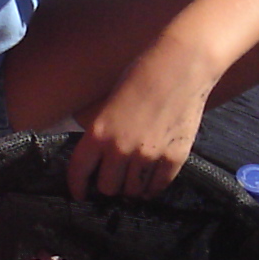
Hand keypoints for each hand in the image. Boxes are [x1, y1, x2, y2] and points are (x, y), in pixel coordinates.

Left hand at [67, 49, 217, 199]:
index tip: (80, 194)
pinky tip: (150, 182)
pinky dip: (152, 187)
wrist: (181, 66)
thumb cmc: (143, 76)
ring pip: (133, 191)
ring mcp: (148, 156)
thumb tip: (99, 159)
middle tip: (115, 177)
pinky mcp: (174, 158)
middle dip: (109, 184)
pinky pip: (157, 186)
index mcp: (99, 133)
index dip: (77, 187)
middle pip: (108, 187)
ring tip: (135, 178)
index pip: (79, 171)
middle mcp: (121, 149)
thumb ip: (102, 132)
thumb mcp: (110, 103)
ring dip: (131, 188)